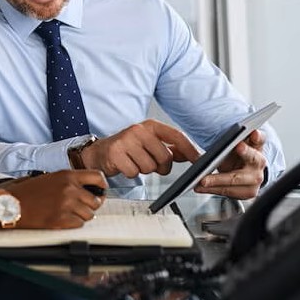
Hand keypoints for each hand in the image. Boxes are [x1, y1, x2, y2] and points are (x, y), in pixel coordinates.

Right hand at [0, 170, 107, 229]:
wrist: (10, 204)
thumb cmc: (28, 192)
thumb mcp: (50, 178)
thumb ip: (70, 181)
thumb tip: (90, 190)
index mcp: (67, 175)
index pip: (98, 177)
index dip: (102, 186)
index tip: (99, 192)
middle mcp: (69, 188)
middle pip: (96, 201)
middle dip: (89, 206)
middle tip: (78, 208)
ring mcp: (66, 204)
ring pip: (89, 215)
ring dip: (80, 216)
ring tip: (65, 213)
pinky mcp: (61, 219)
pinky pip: (79, 225)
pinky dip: (72, 224)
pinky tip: (60, 219)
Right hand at [80, 119, 199, 177]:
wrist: (99, 152)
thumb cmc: (127, 148)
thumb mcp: (149, 144)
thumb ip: (170, 149)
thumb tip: (191, 154)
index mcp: (150, 126)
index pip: (177, 136)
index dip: (190, 150)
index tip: (199, 160)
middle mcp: (138, 130)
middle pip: (165, 157)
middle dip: (161, 166)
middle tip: (150, 163)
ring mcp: (126, 141)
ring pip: (150, 167)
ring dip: (144, 170)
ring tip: (134, 162)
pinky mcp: (115, 153)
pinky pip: (134, 172)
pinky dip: (131, 173)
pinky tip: (125, 166)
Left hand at [195, 129, 266, 198]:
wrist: (242, 171)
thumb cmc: (234, 154)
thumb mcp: (231, 143)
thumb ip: (223, 139)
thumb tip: (201, 138)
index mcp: (255, 145)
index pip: (258, 138)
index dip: (256, 135)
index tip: (252, 133)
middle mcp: (259, 161)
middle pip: (252, 159)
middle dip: (241, 155)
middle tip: (221, 158)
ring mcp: (256, 178)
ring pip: (236, 179)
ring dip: (217, 181)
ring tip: (201, 180)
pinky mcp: (248, 192)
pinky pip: (229, 191)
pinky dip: (213, 189)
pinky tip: (201, 187)